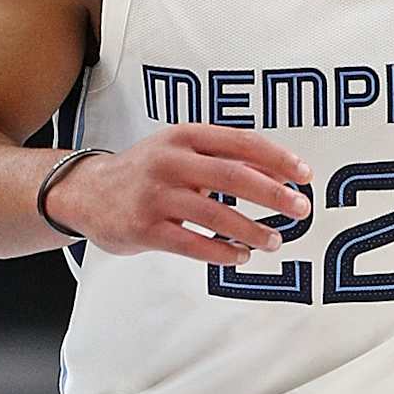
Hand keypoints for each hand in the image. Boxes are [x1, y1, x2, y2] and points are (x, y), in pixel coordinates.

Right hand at [46, 124, 310, 260]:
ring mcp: (156, 196)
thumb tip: (279, 174)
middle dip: (273, 194)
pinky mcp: (145, 228)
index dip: (277, 158)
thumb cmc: (148, 172)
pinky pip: (193, 244)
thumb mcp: (182, 152)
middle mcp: (170, 161)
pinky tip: (241, 257)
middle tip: (300, 209)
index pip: (241, 142)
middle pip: (233, 176)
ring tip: (275, 241)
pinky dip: (223, 253)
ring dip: (252, 230)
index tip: (304, 175)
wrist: (89, 193)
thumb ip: (225, 159)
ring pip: (215, 215)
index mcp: (185, 136)